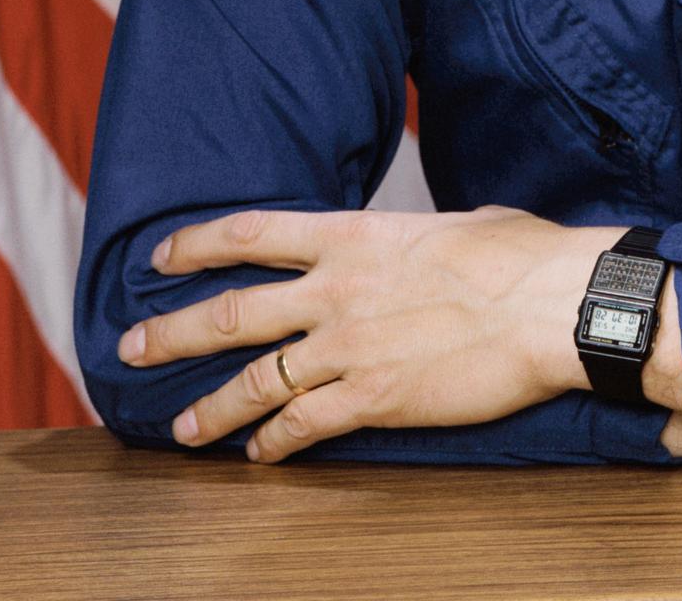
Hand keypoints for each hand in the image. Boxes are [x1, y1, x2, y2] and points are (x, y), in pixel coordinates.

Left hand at [117, 204, 616, 462]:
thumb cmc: (520, 256)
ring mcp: (349, 349)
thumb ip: (414, 241)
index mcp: (356, 236)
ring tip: (181, 429)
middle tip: (131, 347)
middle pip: (231, 312)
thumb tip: (419, 243)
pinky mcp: (373, 399)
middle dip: (171, 333)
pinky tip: (261, 455)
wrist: (550, 306)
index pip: (254, 233)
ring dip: (212, 409)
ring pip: (255, 382)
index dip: (198, 243)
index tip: (162, 255)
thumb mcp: (456, 225)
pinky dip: (274, 444)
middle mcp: (337, 291)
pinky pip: (304, 427)